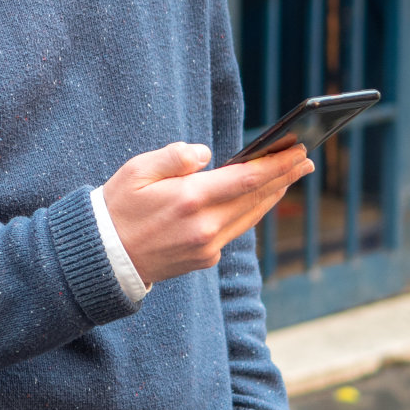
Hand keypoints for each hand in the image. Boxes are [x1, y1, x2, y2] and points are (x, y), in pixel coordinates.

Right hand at [102, 140, 313, 284]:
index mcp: (189, 199)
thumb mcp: (137, 170)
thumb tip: (206, 155)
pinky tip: (255, 199)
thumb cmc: (117, 207)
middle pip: (257, 198)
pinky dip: (250, 211)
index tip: (299, 150)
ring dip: (272, 194)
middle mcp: (205, 226)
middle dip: (284, 176)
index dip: (277, 164)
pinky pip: (235, 230)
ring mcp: (207, 246)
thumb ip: (175, 157)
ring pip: (250, 216)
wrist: (104, 257)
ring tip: (288, 176)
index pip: (247, 179)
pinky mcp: (205, 258)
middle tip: (305, 159)